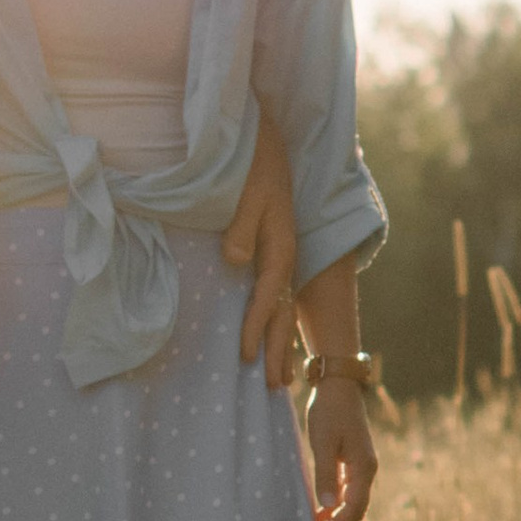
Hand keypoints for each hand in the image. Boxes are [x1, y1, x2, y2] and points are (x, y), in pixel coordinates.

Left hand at [223, 107, 300, 388]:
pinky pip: (273, 294)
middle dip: (277, 348)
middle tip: (271, 387)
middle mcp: (284, 252)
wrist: (262, 133)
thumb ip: (242, 224)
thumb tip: (235, 260)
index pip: (268, 292)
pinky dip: (271, 321)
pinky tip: (269, 338)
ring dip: (279, 341)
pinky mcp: (271, 250)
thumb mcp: (248, 187)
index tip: (244, 355)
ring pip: (281, 305)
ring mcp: (279, 253)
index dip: (257, 324)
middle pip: (281, 308)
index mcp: (280, 241)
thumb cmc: (251, 160)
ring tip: (279, 379)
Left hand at [304, 373, 377, 520]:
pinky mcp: (353, 462)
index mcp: (364, 468)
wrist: (338, 385)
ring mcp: (361, 467)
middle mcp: (367, 471)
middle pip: (355, 511)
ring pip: (351, 503)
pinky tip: (318, 510)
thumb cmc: (329, 411)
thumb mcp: (323, 443)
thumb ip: (326, 475)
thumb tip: (328, 507)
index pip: (354, 509)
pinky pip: (346, 492)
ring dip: (334, 518)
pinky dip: (334, 505)